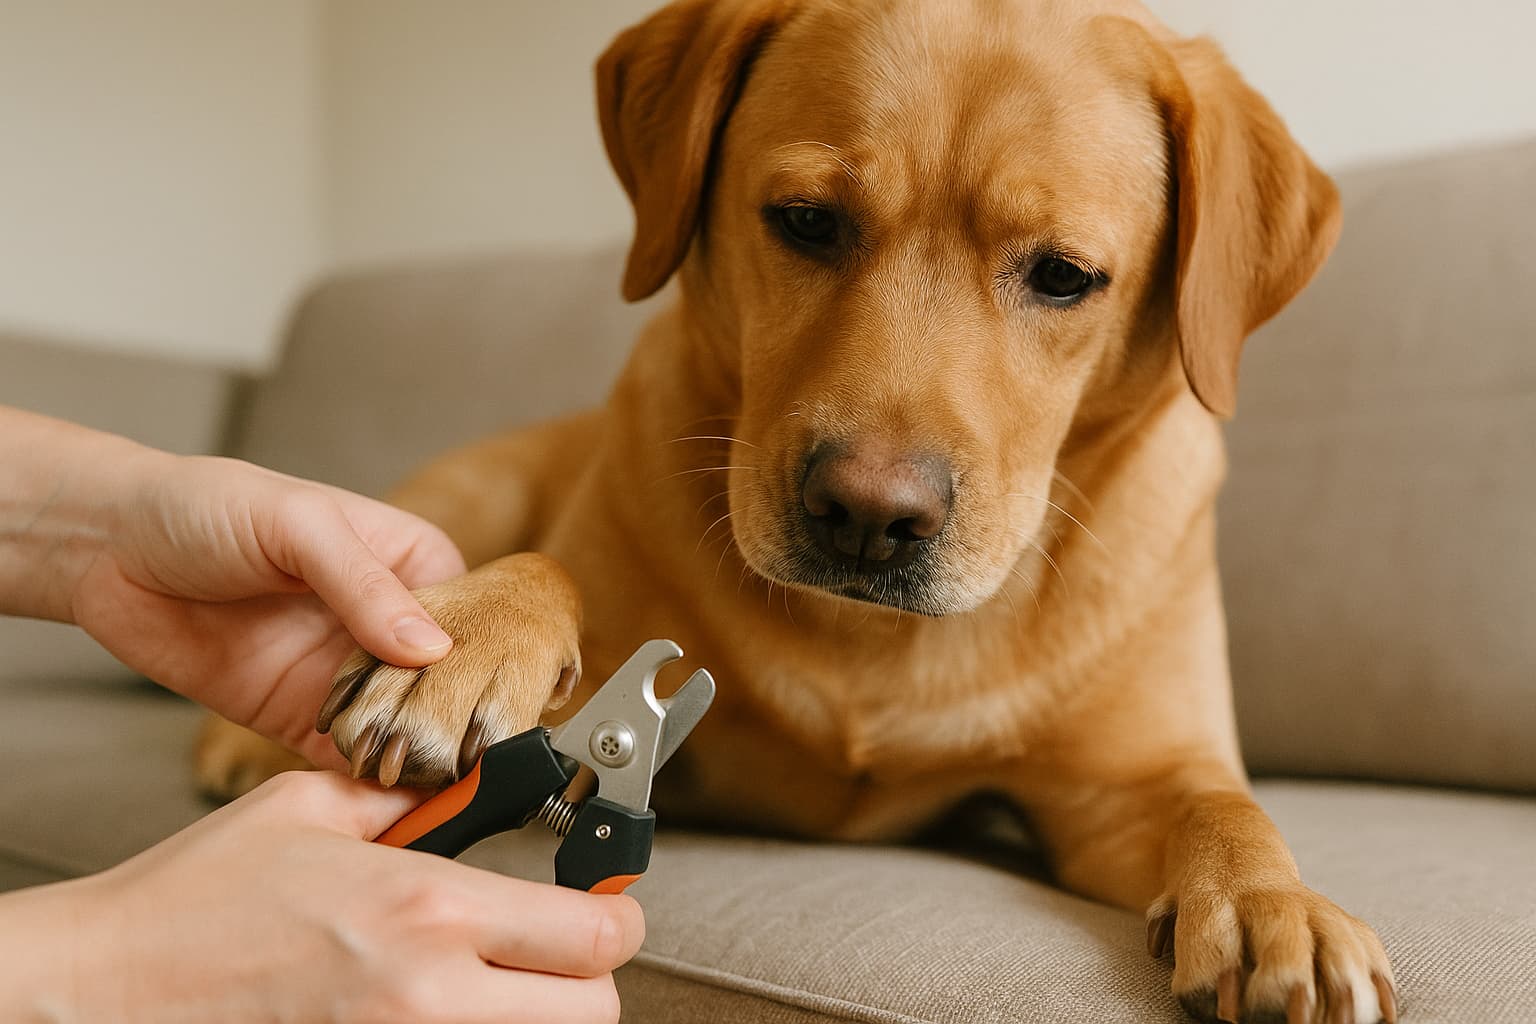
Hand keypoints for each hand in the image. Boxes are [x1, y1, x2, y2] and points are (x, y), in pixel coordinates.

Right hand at [0, 771, 642, 1022]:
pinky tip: (444, 1004)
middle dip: (590, 975)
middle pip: (593, 1012)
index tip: (610, 900)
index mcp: (428, 908)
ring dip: (538, 1012)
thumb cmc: (195, 900)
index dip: (618, 913)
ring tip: (498, 977)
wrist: (106, 986)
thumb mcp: (311, 810)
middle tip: (561, 948)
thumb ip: (409, 801)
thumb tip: (465, 795)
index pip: (592, 933)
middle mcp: (431, 995)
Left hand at [70, 448, 467, 766]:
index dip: (477, 661)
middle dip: (442, 720)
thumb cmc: (208, 506)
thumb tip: (429, 647)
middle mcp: (388, 623)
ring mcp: (345, 674)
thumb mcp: (298, 522)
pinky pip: (346, 758)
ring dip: (406, 756)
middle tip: (441, 753)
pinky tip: (374, 795)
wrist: (109, 547)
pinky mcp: (301, 717)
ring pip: (401, 728)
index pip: (468, 620)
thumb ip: (361, 583)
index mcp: (411, 563)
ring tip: (411, 779)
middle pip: (441, 684)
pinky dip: (362, 780)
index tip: (479, 703)